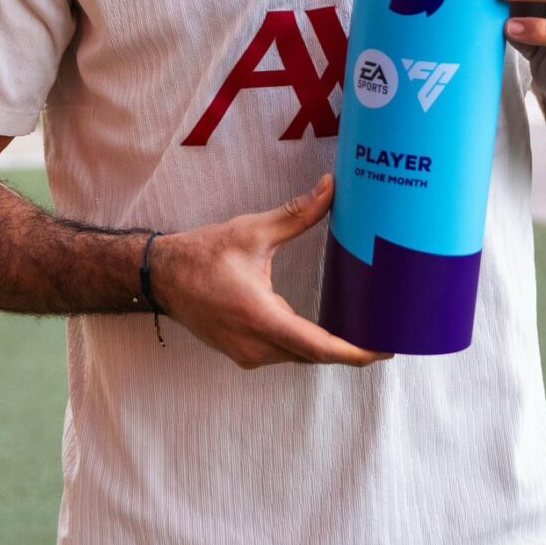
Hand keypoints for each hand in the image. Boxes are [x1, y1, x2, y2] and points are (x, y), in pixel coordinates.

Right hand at [147, 175, 392, 369]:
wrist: (161, 277)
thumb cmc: (203, 255)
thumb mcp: (253, 231)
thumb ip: (297, 214)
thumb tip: (330, 188)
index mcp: (261, 318)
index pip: (320, 346)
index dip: (356, 352)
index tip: (384, 349)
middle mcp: (256, 345)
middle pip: (315, 354)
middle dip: (350, 347)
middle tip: (384, 333)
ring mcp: (247, 354)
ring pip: (299, 356)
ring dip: (327, 346)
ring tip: (360, 329)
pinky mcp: (242, 354)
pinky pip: (284, 354)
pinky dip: (306, 345)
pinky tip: (324, 331)